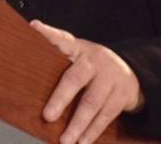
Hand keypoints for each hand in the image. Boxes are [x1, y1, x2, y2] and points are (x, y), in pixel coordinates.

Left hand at [31, 19, 143, 143]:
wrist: (130, 71)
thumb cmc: (91, 66)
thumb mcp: (77, 54)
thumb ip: (57, 52)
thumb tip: (31, 36)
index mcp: (79, 49)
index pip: (62, 39)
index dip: (49, 34)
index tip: (35, 28)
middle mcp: (94, 61)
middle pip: (76, 78)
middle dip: (61, 98)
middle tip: (47, 116)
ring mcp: (110, 78)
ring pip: (92, 102)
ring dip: (78, 124)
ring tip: (64, 141)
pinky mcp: (122, 95)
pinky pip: (106, 116)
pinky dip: (93, 131)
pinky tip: (82, 142)